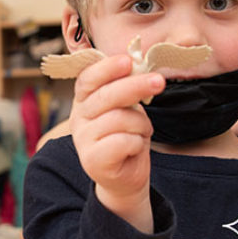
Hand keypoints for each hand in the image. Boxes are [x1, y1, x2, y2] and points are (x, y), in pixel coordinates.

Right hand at [69, 53, 163, 231]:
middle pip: (106, 95)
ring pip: (120, 118)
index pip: (88, 78)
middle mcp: (79, 118)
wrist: (124, 178)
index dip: (107, 68)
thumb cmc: (127, 137)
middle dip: (135, 86)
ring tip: (142, 132)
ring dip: (141, 124)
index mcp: (84, 100)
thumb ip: (126, 88)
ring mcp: (83, 140)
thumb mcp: (126, 107)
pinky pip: (123, 141)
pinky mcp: (92, 160)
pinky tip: (134, 148)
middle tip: (159, 82)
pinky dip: (137, 143)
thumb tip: (138, 64)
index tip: (128, 61)